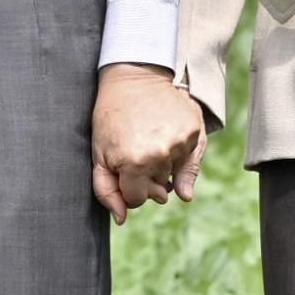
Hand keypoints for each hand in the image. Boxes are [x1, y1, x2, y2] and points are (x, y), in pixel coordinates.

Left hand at [92, 65, 207, 219]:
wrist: (135, 76)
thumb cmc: (111, 115)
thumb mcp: (98, 153)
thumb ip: (106, 190)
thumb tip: (122, 219)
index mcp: (134, 163)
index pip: (136, 199)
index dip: (127, 187)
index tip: (123, 168)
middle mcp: (161, 156)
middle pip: (157, 190)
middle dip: (145, 178)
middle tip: (137, 150)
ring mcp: (182, 143)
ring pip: (174, 177)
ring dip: (163, 167)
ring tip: (151, 140)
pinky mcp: (196, 132)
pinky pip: (190, 162)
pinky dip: (181, 157)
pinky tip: (169, 141)